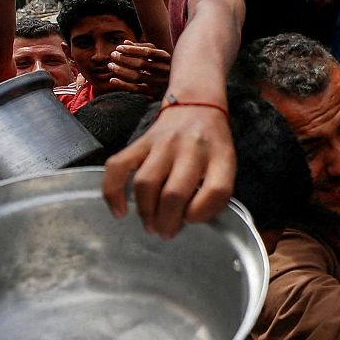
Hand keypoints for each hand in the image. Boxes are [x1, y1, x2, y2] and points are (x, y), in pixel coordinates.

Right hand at [103, 104, 234, 237]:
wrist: (196, 105)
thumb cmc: (212, 144)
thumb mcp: (226, 163)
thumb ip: (215, 190)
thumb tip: (187, 222)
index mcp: (220, 156)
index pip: (216, 190)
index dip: (202, 213)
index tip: (191, 221)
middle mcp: (191, 148)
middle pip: (174, 193)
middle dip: (167, 221)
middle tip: (165, 233)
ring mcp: (163, 144)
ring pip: (146, 183)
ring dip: (145, 211)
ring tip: (150, 225)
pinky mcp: (140, 142)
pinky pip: (118, 167)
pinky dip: (113, 192)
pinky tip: (120, 211)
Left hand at [105, 41, 171, 97]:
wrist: (180, 85)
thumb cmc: (163, 65)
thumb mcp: (157, 55)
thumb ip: (142, 47)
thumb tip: (125, 42)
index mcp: (167, 58)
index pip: (148, 52)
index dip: (132, 49)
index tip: (118, 47)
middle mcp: (165, 70)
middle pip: (141, 64)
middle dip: (124, 59)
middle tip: (112, 55)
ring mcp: (160, 83)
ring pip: (137, 76)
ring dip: (120, 71)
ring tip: (110, 66)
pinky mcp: (154, 94)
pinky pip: (136, 89)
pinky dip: (123, 85)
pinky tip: (112, 80)